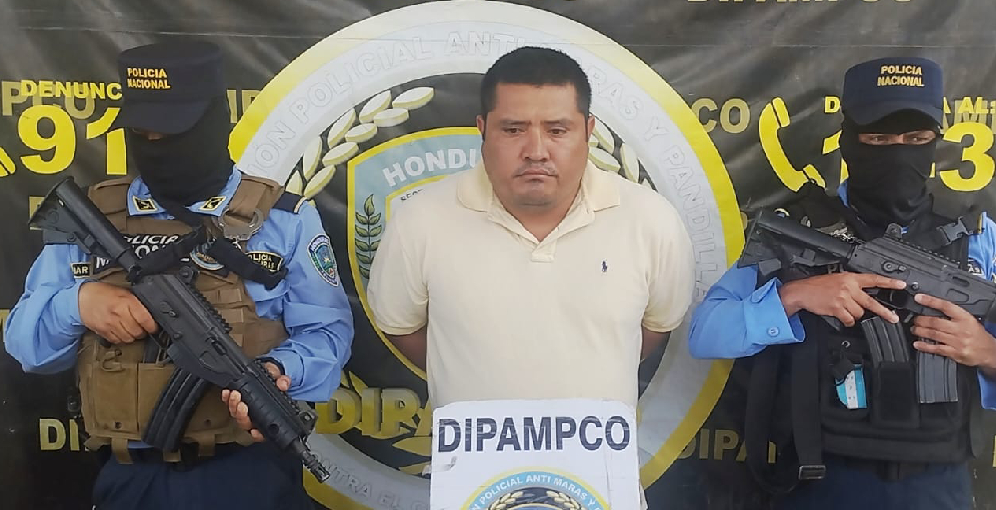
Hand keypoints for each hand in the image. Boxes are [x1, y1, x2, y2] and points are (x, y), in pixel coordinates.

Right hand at [78, 281, 157, 343]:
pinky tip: (121, 332)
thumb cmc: (104, 293)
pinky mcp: (102, 331)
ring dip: (132, 336)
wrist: (81, 298)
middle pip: (138, 332)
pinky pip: (117, 341)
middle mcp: (118, 313)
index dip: (152, 326)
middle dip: (143, 332)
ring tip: (132, 330)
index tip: (154, 327)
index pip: (145, 319)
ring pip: (128, 339)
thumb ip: (137, 303)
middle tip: (142, 328)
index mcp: (127, 301)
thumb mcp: (124, 292)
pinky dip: (121, 339)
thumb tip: (151, 314)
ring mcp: (110, 324)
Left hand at [221, 362, 290, 441]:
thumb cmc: (276, 383)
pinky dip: (227, 399)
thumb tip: (283, 385)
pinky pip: (229, 405)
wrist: (268, 376)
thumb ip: (284, 382)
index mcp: (269, 417)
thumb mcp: (282, 381)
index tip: (255, 430)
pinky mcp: (236, 403)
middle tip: (242, 404)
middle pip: (245, 424)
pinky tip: (227, 393)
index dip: (258, 434)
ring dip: (233, 406)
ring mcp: (245, 411)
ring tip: (235, 394)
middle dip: (242, 415)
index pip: (263, 432)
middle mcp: (256, 418)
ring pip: (236, 415)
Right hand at [778, 272, 905, 326]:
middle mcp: (848, 287)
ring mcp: (843, 298)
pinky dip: (847, 321)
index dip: (889, 283)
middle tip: (893, 317)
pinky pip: (849, 319)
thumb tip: (864, 296)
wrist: (802, 291)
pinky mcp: (837, 308)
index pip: (874, 279)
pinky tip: (841, 316)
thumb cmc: (817, 286)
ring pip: (859, 313)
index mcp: (850, 278)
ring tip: (845, 310)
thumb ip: (852, 286)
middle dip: (883, 312)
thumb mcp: (837, 279)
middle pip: (871, 302)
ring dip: (854, 315)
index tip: (902, 285)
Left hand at [911, 294, 995, 372]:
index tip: (919, 298)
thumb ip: (953, 316)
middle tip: (914, 319)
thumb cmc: (978, 335)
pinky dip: (924, 346)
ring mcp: (957, 341)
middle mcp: (961, 329)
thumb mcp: (969, 320)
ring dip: (920, 331)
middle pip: (935, 321)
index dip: (931, 301)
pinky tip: (917, 344)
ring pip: (933, 334)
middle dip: (921, 320)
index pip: (946, 306)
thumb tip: (933, 309)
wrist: (989, 351)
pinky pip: (936, 348)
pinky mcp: (955, 353)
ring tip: (914, 329)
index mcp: (965, 318)